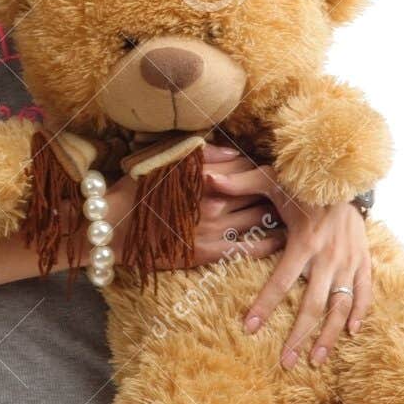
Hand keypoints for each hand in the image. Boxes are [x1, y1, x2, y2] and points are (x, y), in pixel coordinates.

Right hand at [99, 145, 284, 270]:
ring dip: (277, 214)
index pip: (243, 167)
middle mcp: (212, 200)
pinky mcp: (207, 253)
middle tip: (290, 190)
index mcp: (203, 175)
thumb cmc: (136, 190)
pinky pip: (247, 249)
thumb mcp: (164, 160)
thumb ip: (201, 153)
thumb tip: (234, 150)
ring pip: (258, 218)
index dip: (258, 167)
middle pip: (257, 192)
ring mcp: (212, 228)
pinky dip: (268, 244)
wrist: (112, 229)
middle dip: (274, 191)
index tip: (271, 169)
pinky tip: (281, 240)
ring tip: (291, 212)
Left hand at [202, 145, 372, 366]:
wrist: (348, 174)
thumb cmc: (304, 179)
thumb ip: (239, 182)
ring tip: (316, 360)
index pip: (280, 281)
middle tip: (285, 362)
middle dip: (298, 336)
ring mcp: (349, 261)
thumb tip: (206, 177)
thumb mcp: (272, 178)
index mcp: (304, 242)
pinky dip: (360, 312)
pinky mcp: (364, 259)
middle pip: (313, 305)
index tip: (248, 328)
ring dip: (330, 335)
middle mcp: (329, 256)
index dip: (264, 305)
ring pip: (341, 306)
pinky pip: (365, 291)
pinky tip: (351, 333)